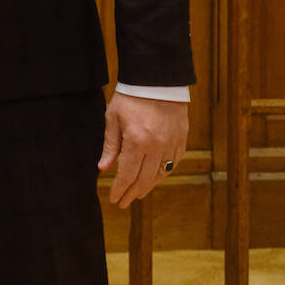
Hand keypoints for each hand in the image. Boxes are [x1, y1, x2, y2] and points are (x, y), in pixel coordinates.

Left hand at [98, 92, 188, 207]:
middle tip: (123, 203)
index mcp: (137, 142)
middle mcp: (157, 147)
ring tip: (137, 194)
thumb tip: (104, 168)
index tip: (114, 200)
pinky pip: (172, 164)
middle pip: (144, 180)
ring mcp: (171, 145)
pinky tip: (154, 179)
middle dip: (132, 193)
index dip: (120, 190)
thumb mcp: (113, 119)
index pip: (127, 175)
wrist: (157, 82)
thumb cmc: (130, 98)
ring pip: (160, 174)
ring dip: (148, 186)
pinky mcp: (181, 141)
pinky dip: (162, 174)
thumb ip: (110, 145)